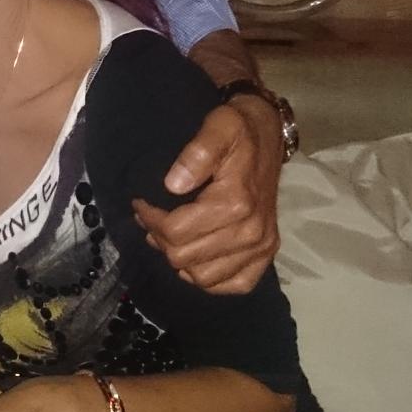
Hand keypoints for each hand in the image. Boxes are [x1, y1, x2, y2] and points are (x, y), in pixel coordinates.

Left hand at [133, 97, 280, 293]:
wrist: (269, 135)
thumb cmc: (238, 130)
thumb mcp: (218, 126)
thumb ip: (197, 153)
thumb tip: (172, 185)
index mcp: (236, 203)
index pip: (175, 232)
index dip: (150, 220)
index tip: (141, 204)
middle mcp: (252, 232)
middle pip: (184, 257)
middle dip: (160, 238)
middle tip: (152, 218)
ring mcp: (261, 247)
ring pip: (203, 278)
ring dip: (180, 260)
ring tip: (171, 236)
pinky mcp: (266, 256)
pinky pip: (233, 285)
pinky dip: (210, 277)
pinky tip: (198, 256)